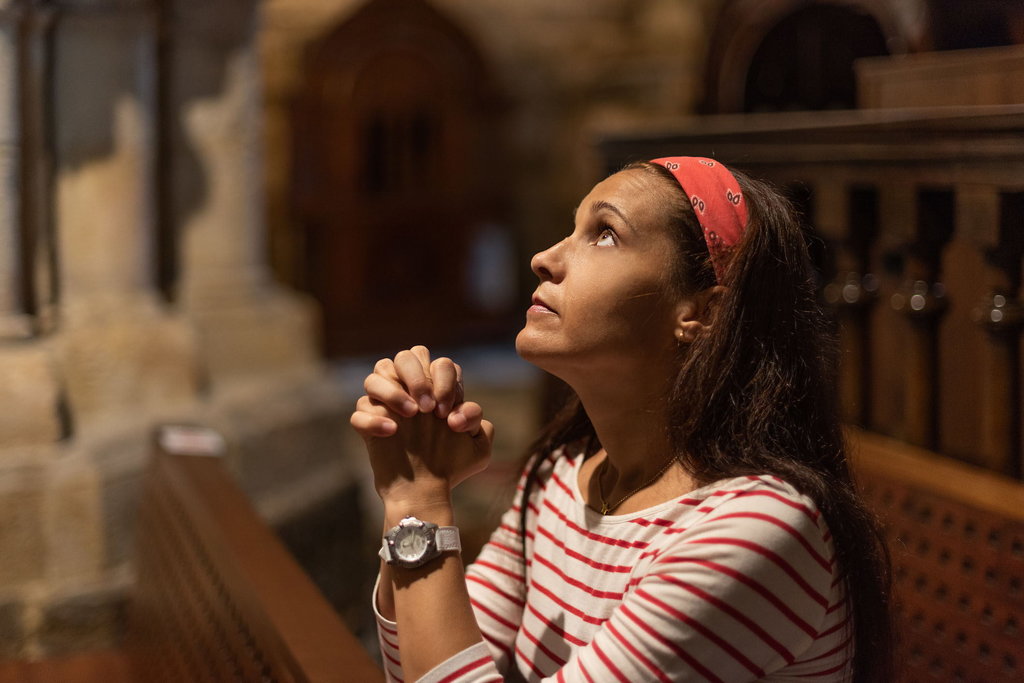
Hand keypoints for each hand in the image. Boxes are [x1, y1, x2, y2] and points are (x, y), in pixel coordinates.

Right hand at [350, 346, 493, 506]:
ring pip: (374, 375)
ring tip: (411, 415)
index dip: (446, 381)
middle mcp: (410, 392)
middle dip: (418, 376)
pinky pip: (359, 411)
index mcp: (436, 390)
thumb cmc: (451, 466)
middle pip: (405, 356)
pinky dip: (373, 420)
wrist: (425, 494)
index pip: (440, 363)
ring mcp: (386, 407)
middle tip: (428, 408)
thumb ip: (476, 419)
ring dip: (393, 391)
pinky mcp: (367, 426)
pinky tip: (392, 433)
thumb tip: (456, 414)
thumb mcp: (478, 446)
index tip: (447, 412)